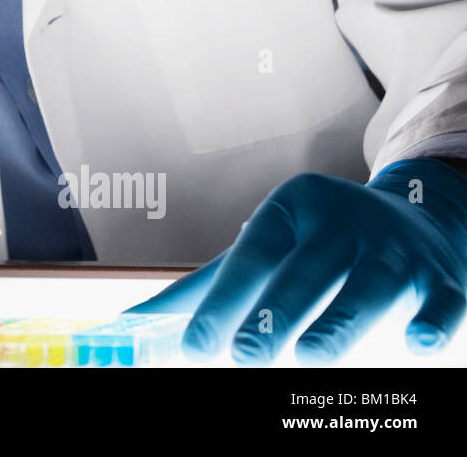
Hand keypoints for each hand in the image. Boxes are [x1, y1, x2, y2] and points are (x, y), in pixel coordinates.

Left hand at [128, 159, 466, 364]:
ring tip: (310, 356)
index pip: (253, 253)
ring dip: (341, 322)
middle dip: (276, 313)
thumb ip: (204, 286)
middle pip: (307, 269)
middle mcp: (344, 222)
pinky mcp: (441, 277)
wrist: (416, 217)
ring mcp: (395, 248)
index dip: (225, 297)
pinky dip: (431, 322)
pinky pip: (442, 300)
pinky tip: (415, 345)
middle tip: (244, 355)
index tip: (198, 344)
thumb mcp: (264, 249)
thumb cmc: (318, 244)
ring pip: (369, 285)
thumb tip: (130, 322)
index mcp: (293, 208)